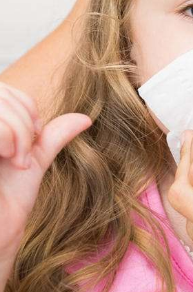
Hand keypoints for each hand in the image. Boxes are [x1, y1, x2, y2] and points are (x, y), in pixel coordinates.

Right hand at [0, 82, 91, 264]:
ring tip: (17, 161)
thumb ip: (52, 136)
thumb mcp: (33, 162)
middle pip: (2, 94)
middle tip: (25, 153)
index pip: (4, 89)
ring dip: (19, 132)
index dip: (25, 106)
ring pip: (0, 107)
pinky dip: (10, 140)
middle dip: (24, 121)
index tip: (33, 137)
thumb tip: (85, 118)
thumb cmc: (7, 202)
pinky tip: (12, 162)